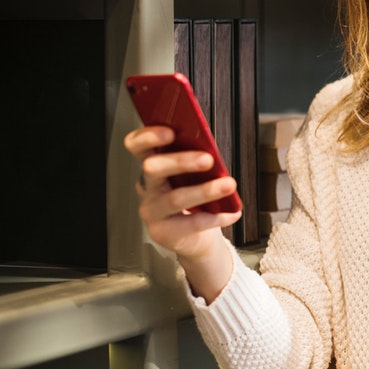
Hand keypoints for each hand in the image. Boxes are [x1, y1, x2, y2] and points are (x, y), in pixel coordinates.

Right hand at [124, 125, 240, 299]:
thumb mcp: (194, 174)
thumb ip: (196, 158)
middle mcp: (147, 186)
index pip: (137, 146)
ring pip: (175, 198)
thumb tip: (211, 149)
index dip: (148, 137)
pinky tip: (232, 212)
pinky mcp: (162, 232)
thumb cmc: (194, 197)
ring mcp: (152, 210)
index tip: (170, 132)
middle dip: (181, 161)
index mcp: (152, 164)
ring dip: (204, 190)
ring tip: (228, 185)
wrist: (194, 236)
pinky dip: (216, 217)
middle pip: (153, 168)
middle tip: (208, 159)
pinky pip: (191, 223)